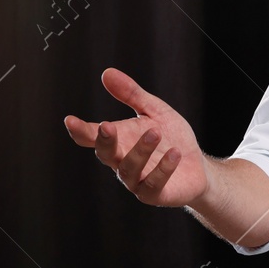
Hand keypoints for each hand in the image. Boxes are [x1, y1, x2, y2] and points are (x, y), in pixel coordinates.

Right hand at [63, 68, 208, 207]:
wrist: (198, 167)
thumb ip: (131, 94)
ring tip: (155, 132)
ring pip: (129, 169)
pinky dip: (163, 168)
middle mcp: (122, 162)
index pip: (92, 137)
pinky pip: (154, 184)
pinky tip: (174, 153)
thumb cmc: (171, 138)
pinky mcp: (155, 194)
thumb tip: (107, 73)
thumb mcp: (154, 111)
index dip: (80, 130)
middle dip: (104, 141)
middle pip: (105, 154)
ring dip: (140, 151)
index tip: (70, 120)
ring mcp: (137, 181)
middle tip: (107, 125)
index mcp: (118, 141)